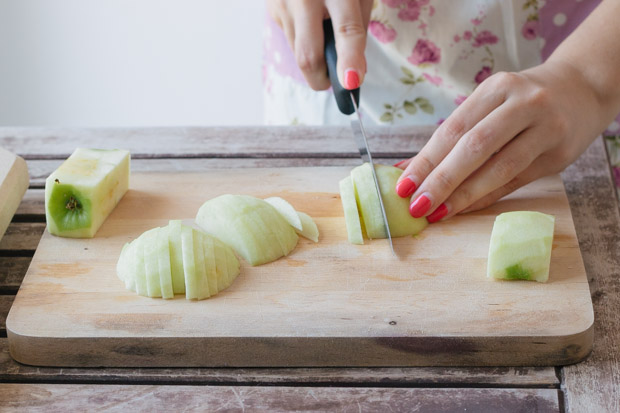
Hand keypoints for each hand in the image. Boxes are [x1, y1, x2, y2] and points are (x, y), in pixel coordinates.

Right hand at [266, 0, 372, 90]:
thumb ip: (357, 26)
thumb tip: (351, 70)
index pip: (345, 30)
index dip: (349, 59)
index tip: (351, 83)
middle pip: (308, 55)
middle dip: (322, 79)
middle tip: (335, 83)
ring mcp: (282, 4)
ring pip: (298, 52)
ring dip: (315, 58)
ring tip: (325, 37)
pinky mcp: (272, 9)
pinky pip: (291, 38)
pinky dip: (305, 41)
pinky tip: (311, 21)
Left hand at [394, 60, 609, 222]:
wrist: (582, 89)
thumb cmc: (521, 102)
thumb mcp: (490, 104)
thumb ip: (453, 136)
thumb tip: (407, 169)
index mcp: (497, 87)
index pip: (453, 128)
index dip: (425, 160)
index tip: (402, 186)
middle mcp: (524, 103)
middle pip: (474, 147)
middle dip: (441, 180)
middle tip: (416, 206)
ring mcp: (546, 128)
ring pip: (499, 167)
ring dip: (464, 195)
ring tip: (437, 212)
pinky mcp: (559, 154)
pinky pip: (516, 181)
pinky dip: (487, 197)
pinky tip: (465, 209)